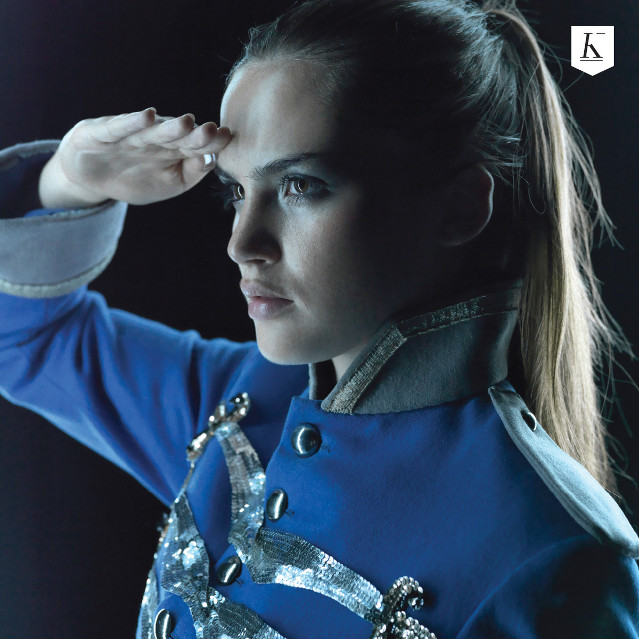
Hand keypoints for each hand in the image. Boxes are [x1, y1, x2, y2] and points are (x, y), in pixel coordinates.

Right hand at [38, 108, 231, 207]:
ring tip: (186, 122)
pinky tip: (145, 115)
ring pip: (153, 131)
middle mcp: (155, 138)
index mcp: (174, 150)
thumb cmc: (137, 178)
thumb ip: (192, 172)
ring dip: (169, 127)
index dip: (211, 143)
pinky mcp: (103, 133)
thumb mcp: (170, 183)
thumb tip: (213, 159)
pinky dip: (131, 122)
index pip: (196, 146)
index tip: (228, 138)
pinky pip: (119, 128)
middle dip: (195, 134)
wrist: (92, 178)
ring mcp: (130, 135)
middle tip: (213, 130)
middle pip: (178, 137)